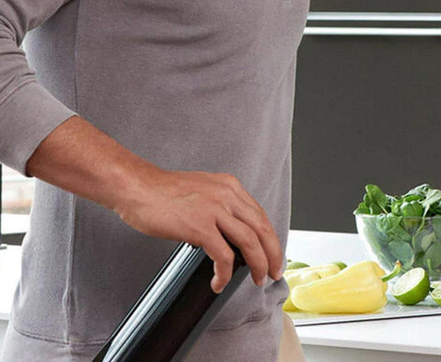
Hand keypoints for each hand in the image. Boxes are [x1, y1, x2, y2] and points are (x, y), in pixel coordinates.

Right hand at [115, 166, 283, 292]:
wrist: (137, 187)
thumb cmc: (162, 192)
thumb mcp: (202, 189)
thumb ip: (219, 203)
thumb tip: (229, 229)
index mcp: (229, 186)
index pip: (259, 215)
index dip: (270, 238)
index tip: (272, 254)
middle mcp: (227, 195)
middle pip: (262, 228)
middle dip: (273, 254)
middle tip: (273, 272)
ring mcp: (214, 209)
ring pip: (250, 242)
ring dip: (258, 265)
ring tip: (257, 280)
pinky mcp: (199, 226)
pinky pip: (222, 255)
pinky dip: (225, 273)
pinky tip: (219, 282)